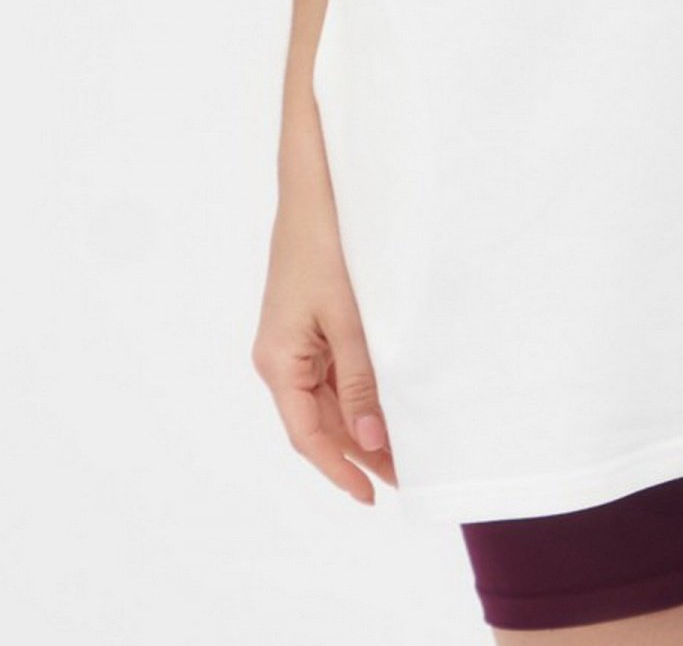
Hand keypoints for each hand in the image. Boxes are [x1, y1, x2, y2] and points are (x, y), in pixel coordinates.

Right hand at [251, 170, 398, 503]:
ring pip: (326, 399)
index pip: (307, 435)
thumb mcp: (348, 316)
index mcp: (277, 361)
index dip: (339, 469)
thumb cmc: (326, 244)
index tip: (372, 496)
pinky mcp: (308, 324)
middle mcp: (279, 358)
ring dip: (360, 423)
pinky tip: (386, 401)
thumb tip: (369, 438)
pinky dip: (358, 391)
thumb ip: (359, 378)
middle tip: (405, 476)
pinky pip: (331, 371)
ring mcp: (293, 341)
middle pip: (318, 421)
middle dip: (359, 451)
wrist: (313, 187)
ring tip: (403, 448)